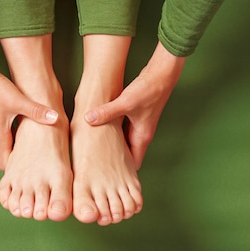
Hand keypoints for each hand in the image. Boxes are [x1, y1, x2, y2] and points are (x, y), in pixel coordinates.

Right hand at [0, 35, 57, 169]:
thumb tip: (55, 118)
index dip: (16, 173)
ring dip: (18, 152)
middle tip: (35, 171)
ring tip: (35, 157)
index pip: (6, 164)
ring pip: (7, 146)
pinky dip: (16, 140)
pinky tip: (28, 136)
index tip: (29, 178)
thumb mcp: (18, 101)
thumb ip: (37, 111)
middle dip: (19, 166)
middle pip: (7, 157)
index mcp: (0, 136)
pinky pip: (7, 135)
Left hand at [83, 42, 185, 168]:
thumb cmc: (149, 90)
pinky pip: (122, 129)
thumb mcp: (126, 102)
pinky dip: (113, 132)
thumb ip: (107, 112)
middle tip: (97, 166)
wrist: (161, 74)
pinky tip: (100, 129)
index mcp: (142, 137)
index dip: (122, 173)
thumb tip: (88, 119)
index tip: (107, 176)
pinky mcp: (135, 115)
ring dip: (112, 147)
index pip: (133, 164)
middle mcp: (141, 134)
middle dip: (114, 162)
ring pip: (124, 142)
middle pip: (127, 155)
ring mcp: (139, 124)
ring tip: (95, 151)